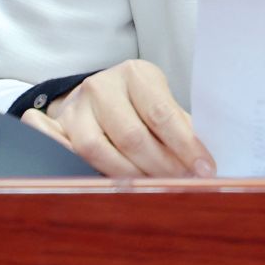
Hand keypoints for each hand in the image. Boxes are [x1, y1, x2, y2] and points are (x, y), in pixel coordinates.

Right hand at [20, 59, 215, 178]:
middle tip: (183, 186)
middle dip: (162, 168)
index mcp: (135, 73)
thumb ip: (179, 127)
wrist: (93, 95)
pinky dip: (103, 176)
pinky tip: (123, 188)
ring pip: (102, 153)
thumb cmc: (137, 101)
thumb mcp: (159, 102)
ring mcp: (77, 107)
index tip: (205, 170)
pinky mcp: (60, 129)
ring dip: (133, 178)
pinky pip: (78, 159)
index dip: (185, 146)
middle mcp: (102, 86)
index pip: (162, 114)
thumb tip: (204, 163)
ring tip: (157, 190)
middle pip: (133, 137)